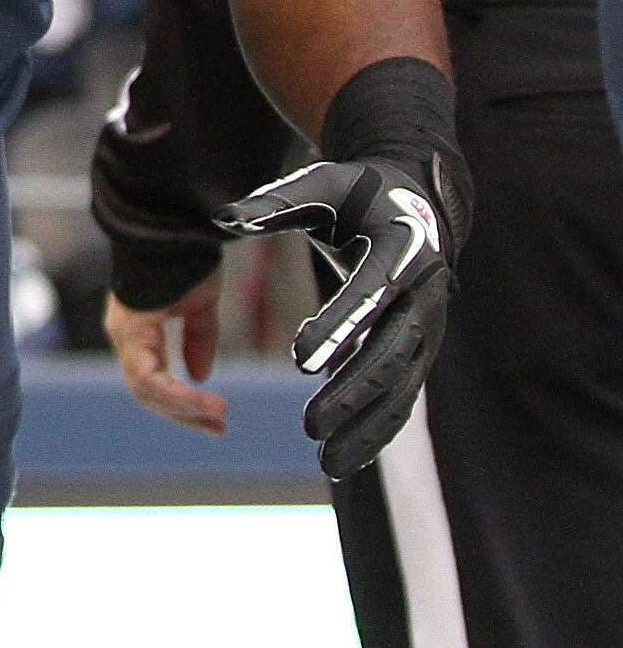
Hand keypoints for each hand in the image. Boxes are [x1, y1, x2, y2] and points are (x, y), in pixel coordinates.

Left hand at [105, 272, 228, 435]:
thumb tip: (200, 374)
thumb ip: (198, 340)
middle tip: (217, 428)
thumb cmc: (183, 259)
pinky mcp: (132, 327)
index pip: (152, 381)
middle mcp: (125, 336)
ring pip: (145, 389)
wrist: (176, 228)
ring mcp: (125, 332)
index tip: (214, 420)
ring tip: (217, 417)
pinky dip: (176, 394)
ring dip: (183, 409)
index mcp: (138, 331)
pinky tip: (203, 401)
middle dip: (184, 414)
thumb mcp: (198, 306)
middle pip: (147, 392)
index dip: (182, 404)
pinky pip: (148, 375)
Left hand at [218, 155, 452, 479]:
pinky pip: (401, 395)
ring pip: (400, 388)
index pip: (367, 296)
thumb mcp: (319, 187)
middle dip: (352, 394)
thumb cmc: (356, 193)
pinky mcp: (417, 349)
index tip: (301, 358)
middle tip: (312, 428)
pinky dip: (377, 426)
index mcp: (399, 253)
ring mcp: (425, 329)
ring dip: (367, 425)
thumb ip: (274, 205)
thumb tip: (221, 217)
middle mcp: (421, 298)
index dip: (337, 327)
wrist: (417, 202)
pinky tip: (347, 456)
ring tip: (328, 460)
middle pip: (388, 354)